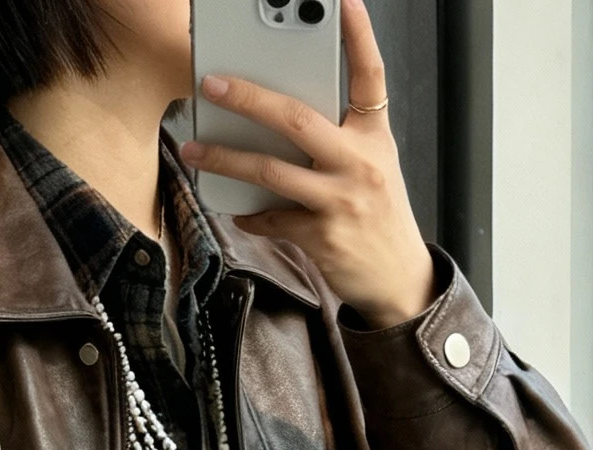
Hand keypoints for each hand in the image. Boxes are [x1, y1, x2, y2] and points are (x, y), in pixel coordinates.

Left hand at [180, 0, 435, 328]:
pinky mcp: (321, 236)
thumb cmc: (377, 214)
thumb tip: (281, 117)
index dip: (358, 36)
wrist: (398, 278)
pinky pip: (272, 216)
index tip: (344, 0)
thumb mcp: (372, 165)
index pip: (369, 76)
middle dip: (250, 98)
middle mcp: (359, 163)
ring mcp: (339, 200)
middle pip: (297, 118)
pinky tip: (238, 208)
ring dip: (225, 159)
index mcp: (373, 137)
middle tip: (213, 85)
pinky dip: (250, 212)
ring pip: (271, 170)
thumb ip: (338, 137)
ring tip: (194, 149)